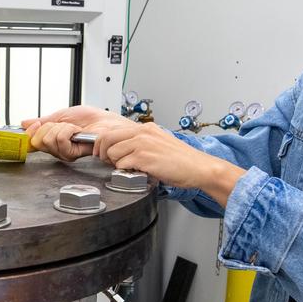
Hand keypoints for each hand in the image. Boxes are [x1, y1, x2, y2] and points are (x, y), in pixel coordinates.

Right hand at [23, 106, 135, 161]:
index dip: (30, 133)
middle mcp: (57, 149)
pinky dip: (68, 130)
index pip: (32, 142)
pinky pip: (60, 140)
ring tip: (73, 128)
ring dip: (61, 128)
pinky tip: (77, 131)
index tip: (34, 124)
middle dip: (49, 126)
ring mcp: (64, 153)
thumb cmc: (90, 118)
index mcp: (53, 140)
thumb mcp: (61, 115)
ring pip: (48, 140)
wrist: (106, 120)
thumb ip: (42, 120)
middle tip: (64, 124)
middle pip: (38, 141)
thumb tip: (25, 123)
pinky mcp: (73, 154)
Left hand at [96, 123, 245, 201]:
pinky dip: (124, 171)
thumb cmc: (182, 160)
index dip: (104, 144)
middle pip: (107, 138)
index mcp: (146, 128)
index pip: (112, 130)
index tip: (105, 154)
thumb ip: (141, 143)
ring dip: (115, 164)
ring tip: (128, 169)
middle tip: (108, 163)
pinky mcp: (144, 158)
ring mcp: (143, 144)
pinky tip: (136, 173)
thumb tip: (122, 151)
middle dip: (103, 153)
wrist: (199, 167)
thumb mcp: (159, 144)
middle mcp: (143, 132)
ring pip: (112, 152)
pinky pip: (121, 164)